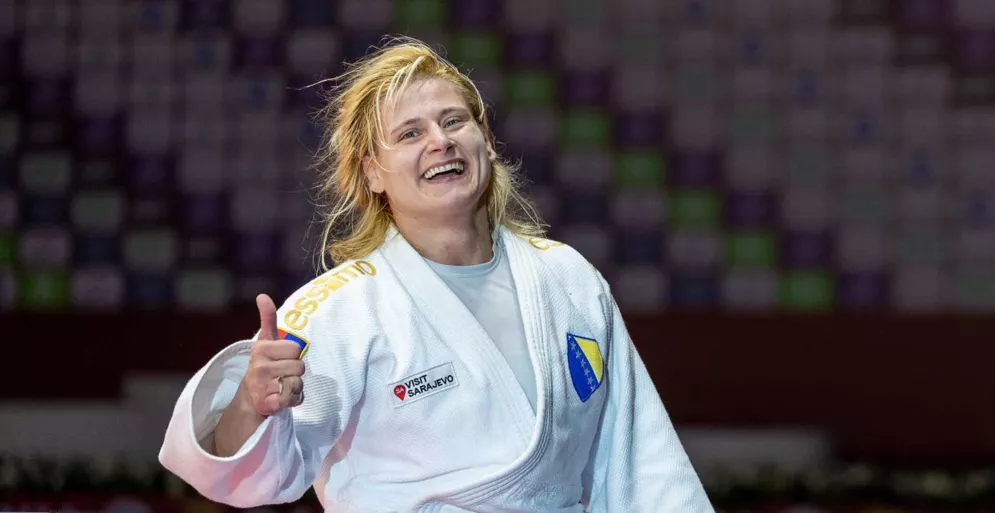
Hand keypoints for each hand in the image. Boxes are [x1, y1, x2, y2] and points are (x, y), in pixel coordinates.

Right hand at [236, 294, 305, 415]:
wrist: (249, 399)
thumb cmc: (264, 366)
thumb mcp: (265, 342)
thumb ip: (267, 319)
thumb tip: (262, 295)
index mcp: (261, 349)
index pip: (295, 348)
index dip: (292, 355)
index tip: (280, 359)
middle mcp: (259, 366)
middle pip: (299, 366)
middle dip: (295, 371)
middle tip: (282, 374)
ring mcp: (262, 386)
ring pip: (298, 382)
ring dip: (294, 386)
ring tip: (281, 386)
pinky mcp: (267, 403)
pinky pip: (293, 398)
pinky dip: (292, 400)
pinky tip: (282, 398)